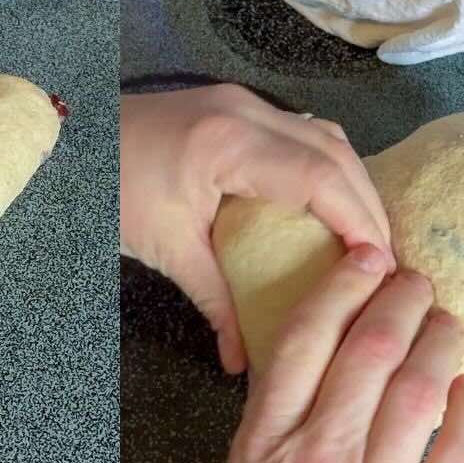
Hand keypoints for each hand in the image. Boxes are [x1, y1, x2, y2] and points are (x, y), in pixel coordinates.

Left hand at [119, 85, 395, 373]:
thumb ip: (215, 300)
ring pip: (323, 134)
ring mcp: (242, 101)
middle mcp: (246, 111)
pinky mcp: (236, 106)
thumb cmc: (114, 189)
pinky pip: (301, 131)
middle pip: (333, 150)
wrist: (78, 141)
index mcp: (230, 142)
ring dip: (350, 182)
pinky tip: (328, 206)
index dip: (360, 219)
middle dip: (367, 203)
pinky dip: (325, 166)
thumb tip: (246, 361)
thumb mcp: (166, 247)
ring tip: (365, 238)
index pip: (319, 175)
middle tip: (385, 262)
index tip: (383, 267)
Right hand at [217, 247, 463, 462]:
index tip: (365, 258)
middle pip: (371, 353)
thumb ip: (277, 410)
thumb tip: (318, 344)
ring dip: (440, 345)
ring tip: (446, 320)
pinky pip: (458, 459)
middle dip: (400, 301)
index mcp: (271, 437)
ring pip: (420, 394)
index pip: (308, 338)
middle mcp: (324, 456)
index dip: (343, 286)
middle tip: (415, 279)